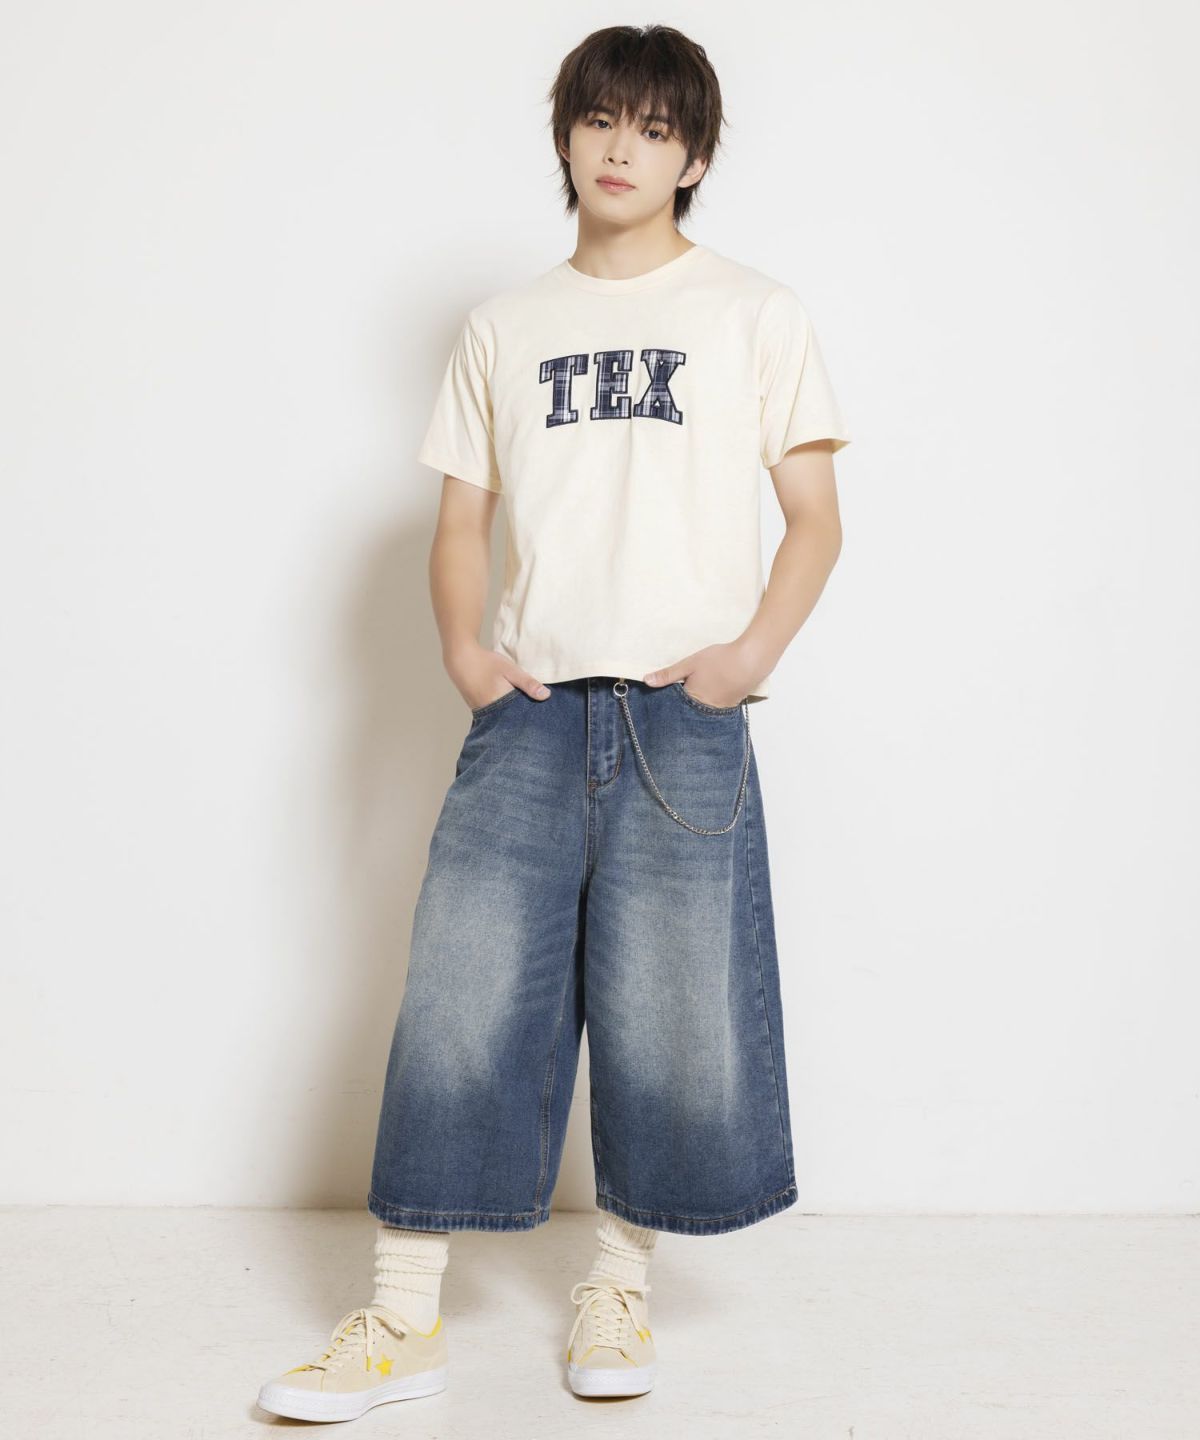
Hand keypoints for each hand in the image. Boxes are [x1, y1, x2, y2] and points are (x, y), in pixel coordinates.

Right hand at [444, 643, 550, 711]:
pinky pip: (493, 714)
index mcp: (501, 704)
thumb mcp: (511, 670)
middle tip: (534, 716)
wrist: (461, 659)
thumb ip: (528, 683)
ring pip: (501, 718)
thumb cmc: (487, 663)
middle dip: (522, 718)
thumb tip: (546, 696)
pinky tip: (508, 706)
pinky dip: (501, 712)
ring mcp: (481, 711)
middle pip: (511, 721)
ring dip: (511, 715)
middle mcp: (490, 712)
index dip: (531, 717)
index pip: (521, 718)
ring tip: (522, 711)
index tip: (541, 717)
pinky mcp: (477, 708)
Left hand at [642, 641, 758, 708]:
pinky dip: (713, 701)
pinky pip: (717, 707)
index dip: (669, 700)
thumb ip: (668, 674)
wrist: (752, 660)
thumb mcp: (690, 663)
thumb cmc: (720, 660)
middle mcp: (706, 709)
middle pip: (689, 711)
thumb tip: (647, 681)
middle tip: (683, 691)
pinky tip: (713, 690)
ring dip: (699, 703)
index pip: (674, 706)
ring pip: (703, 710)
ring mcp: (721, 709)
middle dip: (683, 705)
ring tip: (699, 690)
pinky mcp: (732, 704)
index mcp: (692, 699)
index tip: (662, 698)